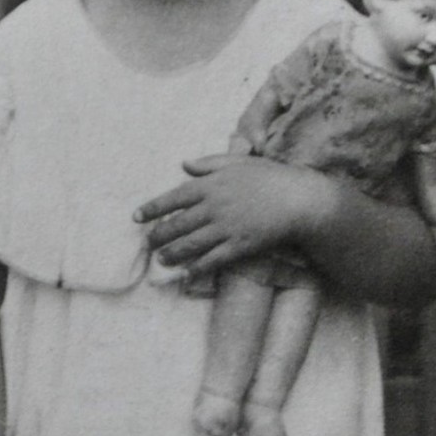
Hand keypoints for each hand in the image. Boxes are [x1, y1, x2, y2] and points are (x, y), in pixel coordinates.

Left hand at [135, 155, 333, 284]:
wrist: (300, 199)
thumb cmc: (270, 177)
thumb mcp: (239, 162)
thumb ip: (209, 163)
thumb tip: (184, 164)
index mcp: (212, 185)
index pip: (173, 198)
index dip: (152, 209)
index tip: (136, 217)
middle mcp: (214, 207)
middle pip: (177, 225)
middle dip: (158, 236)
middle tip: (148, 244)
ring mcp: (226, 228)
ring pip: (190, 245)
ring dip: (172, 254)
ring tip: (162, 260)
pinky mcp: (239, 246)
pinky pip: (212, 260)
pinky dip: (197, 267)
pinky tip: (187, 273)